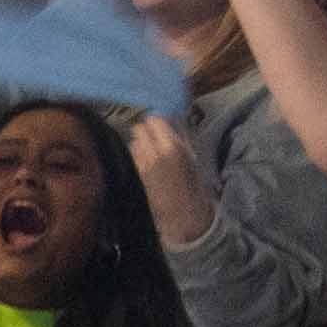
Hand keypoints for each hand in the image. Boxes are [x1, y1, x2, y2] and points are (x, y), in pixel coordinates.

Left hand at [125, 114, 217, 248]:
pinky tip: (147, 155)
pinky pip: (134, 152)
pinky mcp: (137, 170)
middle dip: (147, 128)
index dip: (158, 119)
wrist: (182, 209)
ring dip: (141, 138)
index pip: (156, 120)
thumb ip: (182, 135)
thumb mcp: (193, 155)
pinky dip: (138, 149)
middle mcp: (155, 152)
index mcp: (173, 146)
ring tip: (151, 144)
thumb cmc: (193, 181)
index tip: (163, 121)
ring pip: (135, 139)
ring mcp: (143, 162)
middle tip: (156, 132)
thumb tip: (174, 117)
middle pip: (140, 128)